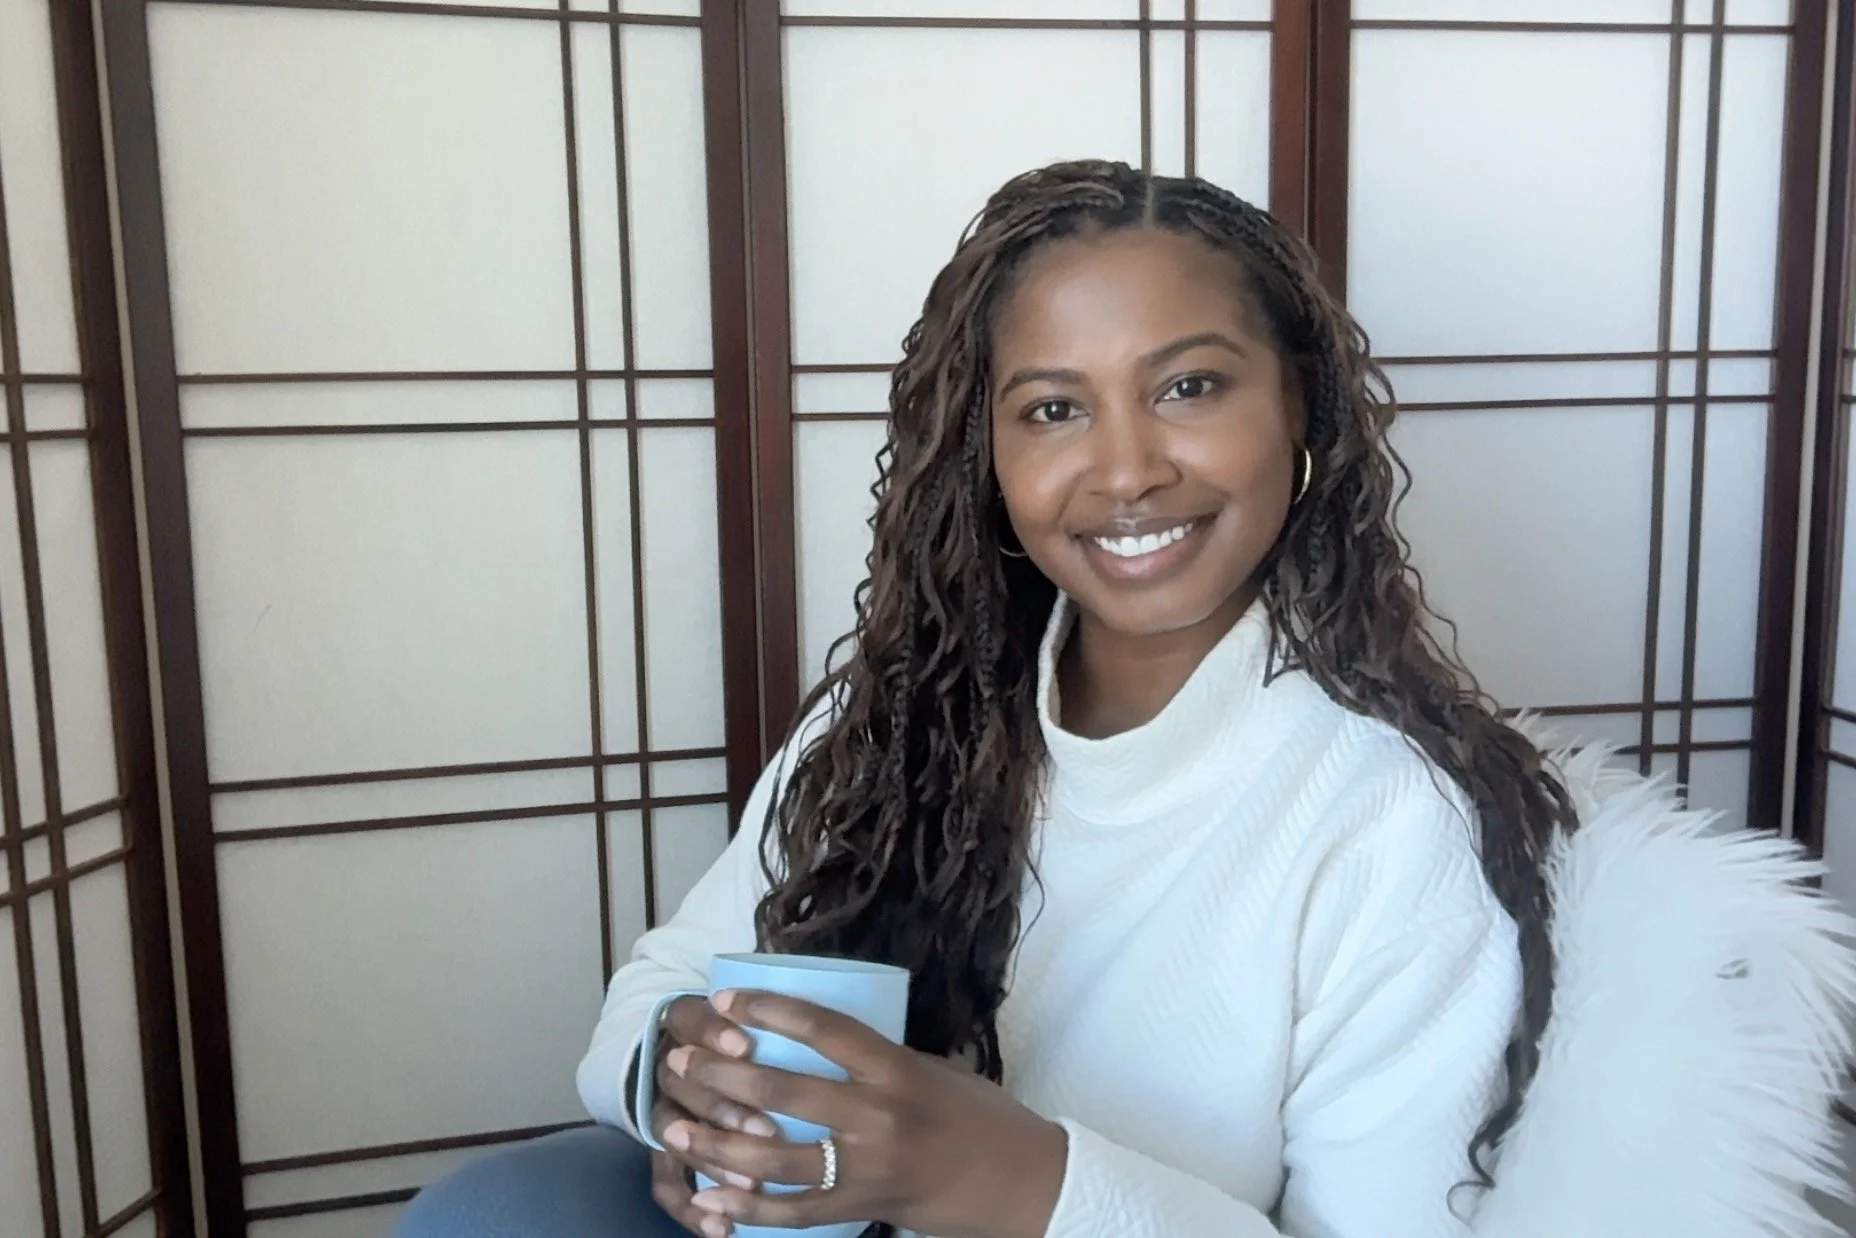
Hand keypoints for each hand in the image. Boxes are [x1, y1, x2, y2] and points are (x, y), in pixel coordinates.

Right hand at [648, 996, 776, 1234]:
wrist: (688, 1061)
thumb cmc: (758, 1038)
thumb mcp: (769, 1022)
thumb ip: (795, 1025)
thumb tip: (844, 1036)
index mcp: (691, 1022)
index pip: (689, 1018)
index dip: (712, 1032)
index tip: (744, 1046)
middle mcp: (671, 1062)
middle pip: (679, 1081)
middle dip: (722, 1105)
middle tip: (765, 1130)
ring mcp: (665, 1108)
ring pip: (673, 1133)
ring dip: (714, 1158)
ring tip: (751, 1184)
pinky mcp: (667, 1150)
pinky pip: (664, 1183)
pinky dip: (689, 1209)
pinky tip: (719, 1230)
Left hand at [660, 989, 1068, 1237]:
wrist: (1019, 1183)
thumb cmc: (979, 1116)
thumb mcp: (931, 1069)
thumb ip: (875, 1060)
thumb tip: (816, 1041)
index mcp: (895, 1069)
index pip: (822, 1029)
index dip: (768, 1011)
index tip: (725, 999)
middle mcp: (877, 1116)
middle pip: (781, 1091)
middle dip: (720, 1075)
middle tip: (681, 1060)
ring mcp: (867, 1167)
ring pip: (773, 1157)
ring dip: (716, 1144)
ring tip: (676, 1130)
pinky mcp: (863, 1207)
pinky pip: (794, 1214)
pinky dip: (747, 1210)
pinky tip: (709, 1200)